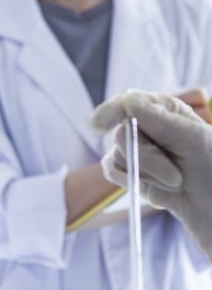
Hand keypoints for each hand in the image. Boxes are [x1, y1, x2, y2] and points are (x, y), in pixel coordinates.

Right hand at [91, 90, 211, 251]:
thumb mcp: (191, 137)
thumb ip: (156, 117)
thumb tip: (125, 101)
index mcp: (163, 110)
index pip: (128, 102)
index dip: (112, 111)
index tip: (99, 125)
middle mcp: (145, 126)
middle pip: (122, 134)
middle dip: (147, 157)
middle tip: (176, 175)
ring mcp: (134, 149)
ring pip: (117, 156)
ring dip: (148, 174)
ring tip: (175, 182)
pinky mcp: (127, 171)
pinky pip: (112, 171)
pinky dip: (131, 182)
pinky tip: (155, 188)